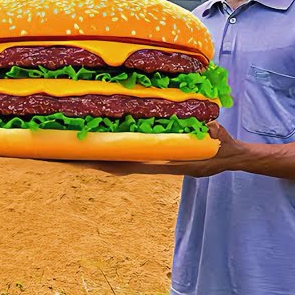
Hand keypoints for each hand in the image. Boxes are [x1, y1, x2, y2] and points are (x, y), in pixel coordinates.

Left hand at [59, 121, 243, 177]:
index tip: (90, 159)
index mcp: (168, 164)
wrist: (231, 157)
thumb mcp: (220, 140)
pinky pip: (130, 156)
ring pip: (119, 162)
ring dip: (97, 159)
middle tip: (64, 157)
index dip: (111, 161)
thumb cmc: (224, 148)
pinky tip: (100, 149)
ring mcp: (156, 163)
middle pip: (116, 165)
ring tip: (71, 155)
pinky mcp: (158, 158)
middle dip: (92, 162)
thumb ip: (213, 135)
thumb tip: (209, 128)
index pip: (133, 164)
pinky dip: (113, 153)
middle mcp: (156, 165)